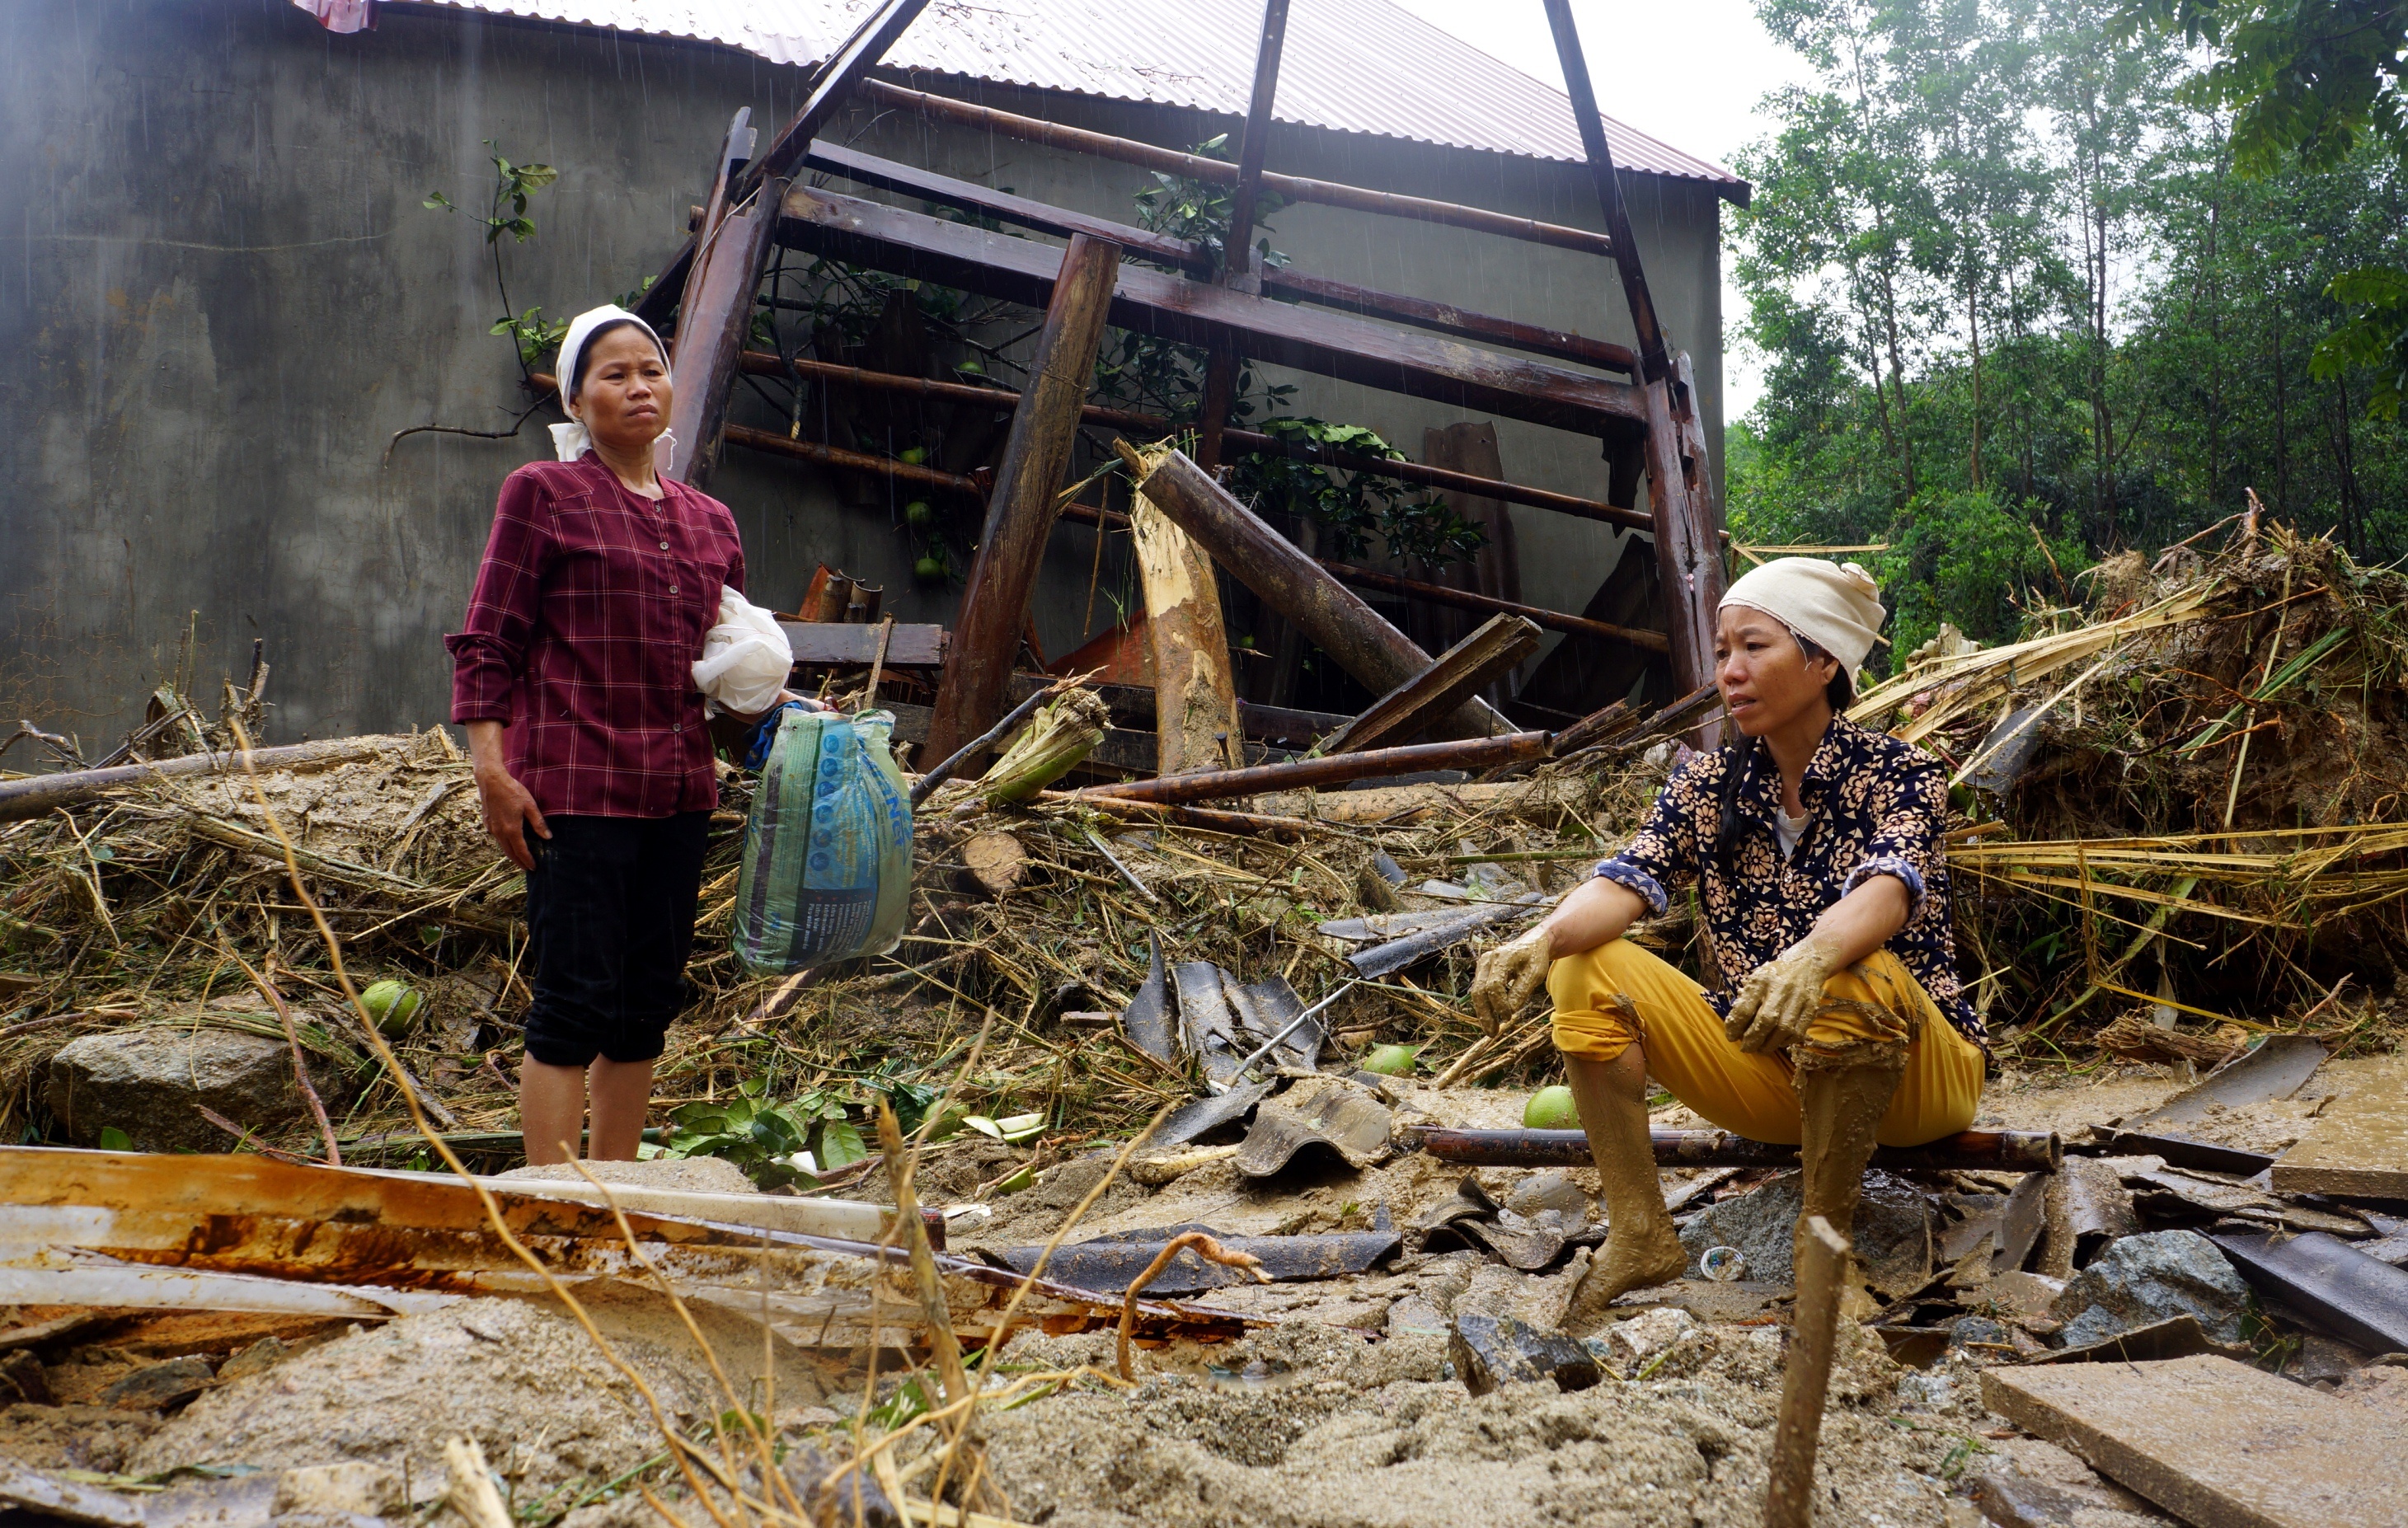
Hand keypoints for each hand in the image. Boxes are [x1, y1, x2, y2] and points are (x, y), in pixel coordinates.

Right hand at [474, 765, 549, 871]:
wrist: (491, 780)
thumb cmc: (512, 791)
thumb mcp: (529, 805)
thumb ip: (538, 823)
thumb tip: (548, 837)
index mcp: (511, 829)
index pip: (521, 851)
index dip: (527, 860)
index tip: (533, 868)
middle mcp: (499, 832)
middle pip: (509, 853)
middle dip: (519, 862)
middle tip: (527, 868)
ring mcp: (491, 828)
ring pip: (502, 846)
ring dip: (511, 854)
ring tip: (519, 858)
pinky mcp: (488, 823)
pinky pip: (497, 838)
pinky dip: (505, 844)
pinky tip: (510, 843)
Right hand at [1471, 924, 1554, 1036]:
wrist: (1531, 944)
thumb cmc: (1535, 958)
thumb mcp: (1535, 974)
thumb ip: (1522, 991)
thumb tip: (1509, 1011)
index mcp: (1502, 957)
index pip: (1494, 986)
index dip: (1500, 1004)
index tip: (1508, 1018)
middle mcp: (1487, 960)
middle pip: (1479, 991)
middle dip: (1485, 1014)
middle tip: (1492, 1033)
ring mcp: (1482, 965)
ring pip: (1476, 993)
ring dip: (1482, 1013)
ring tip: (1490, 1030)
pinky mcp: (1482, 971)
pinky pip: (1479, 991)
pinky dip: (1484, 1006)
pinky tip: (1491, 1019)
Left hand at [1724, 935, 1842, 1053]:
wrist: (1807, 963)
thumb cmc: (1775, 975)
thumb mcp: (1757, 978)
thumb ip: (1746, 999)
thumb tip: (1735, 1027)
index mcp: (1761, 980)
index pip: (1745, 1008)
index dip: (1735, 1026)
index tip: (1731, 1037)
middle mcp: (1781, 988)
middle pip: (1766, 1021)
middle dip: (1753, 1040)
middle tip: (1745, 1048)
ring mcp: (1799, 998)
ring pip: (1784, 1029)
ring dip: (1769, 1044)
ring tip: (1760, 1048)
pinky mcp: (1812, 1007)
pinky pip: (1798, 1032)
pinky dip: (1785, 1042)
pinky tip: (1777, 1042)